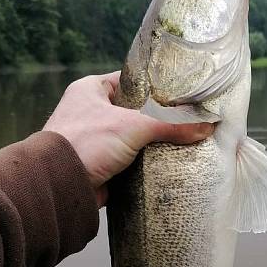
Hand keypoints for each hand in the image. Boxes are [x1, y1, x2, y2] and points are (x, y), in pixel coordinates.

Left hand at [43, 72, 213, 206]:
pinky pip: (129, 160)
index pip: (130, 80)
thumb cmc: (86, 143)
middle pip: (134, 110)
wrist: (60, 186)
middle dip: (158, 118)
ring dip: (152, 143)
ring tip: (182, 142)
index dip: (155, 85)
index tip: (180, 91)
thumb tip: (206, 126)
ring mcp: (95, 140)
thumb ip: (171, 124)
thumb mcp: (133, 126)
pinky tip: (166, 164)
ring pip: (133, 137)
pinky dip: (144, 163)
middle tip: (186, 120)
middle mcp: (90, 111)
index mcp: (90, 89)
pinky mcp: (101, 165)